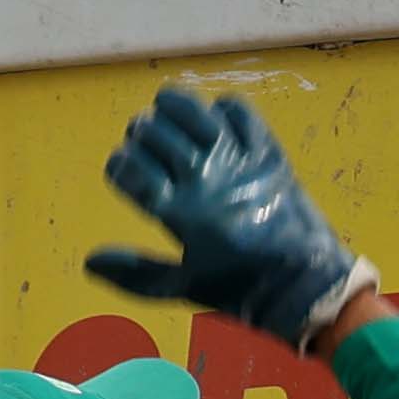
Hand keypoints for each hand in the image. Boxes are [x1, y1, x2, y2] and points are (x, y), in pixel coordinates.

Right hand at [86, 83, 372, 357]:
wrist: (309, 283)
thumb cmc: (243, 289)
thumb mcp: (185, 287)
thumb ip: (135, 274)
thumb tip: (89, 262)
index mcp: (180, 213)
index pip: (128, 169)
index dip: (119, 165)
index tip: (124, 170)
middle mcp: (204, 178)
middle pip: (152, 133)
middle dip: (141, 136)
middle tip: (149, 148)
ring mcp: (238, 159)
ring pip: (190, 109)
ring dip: (171, 109)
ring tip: (169, 119)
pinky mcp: (268, 149)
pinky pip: (237, 109)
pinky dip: (221, 110)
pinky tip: (215, 125)